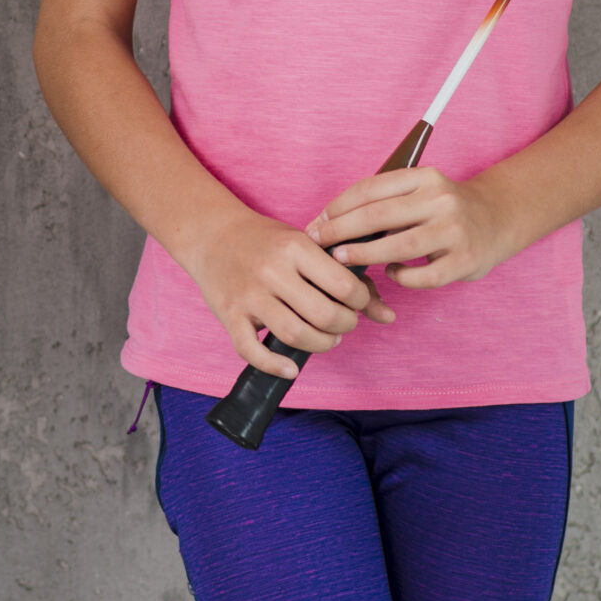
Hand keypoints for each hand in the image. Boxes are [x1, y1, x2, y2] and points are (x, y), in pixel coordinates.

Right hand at [182, 208, 393, 377]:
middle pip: (323, 314)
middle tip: (343, 323)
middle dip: (344, 326)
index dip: (360, 302)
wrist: (212, 233)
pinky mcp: (229, 314)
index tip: (356, 303)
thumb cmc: (269, 241)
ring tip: (325, 338)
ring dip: (320, 345)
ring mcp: (249, 294)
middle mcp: (272, 270)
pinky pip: (252, 350)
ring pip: (295, 335)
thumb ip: (349, 278)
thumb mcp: (308, 246)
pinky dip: (276, 365)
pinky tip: (292, 367)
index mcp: (295, 247)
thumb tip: (388, 316)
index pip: (344, 285)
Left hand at [312, 166, 524, 288]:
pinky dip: (404, 277)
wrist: (498, 218)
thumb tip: (331, 221)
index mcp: (424, 177)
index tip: (318, 221)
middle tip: (320, 242)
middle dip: (342, 230)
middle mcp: (441, 199)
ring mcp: (455, 230)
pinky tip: (393, 273)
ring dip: (366, 254)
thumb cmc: (443, 208)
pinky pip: (426, 275)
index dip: (339, 206)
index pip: (371, 188)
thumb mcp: (420, 191)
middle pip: (380, 215)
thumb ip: (385, 202)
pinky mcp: (466, 259)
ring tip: (342, 260)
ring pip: (400, 245)